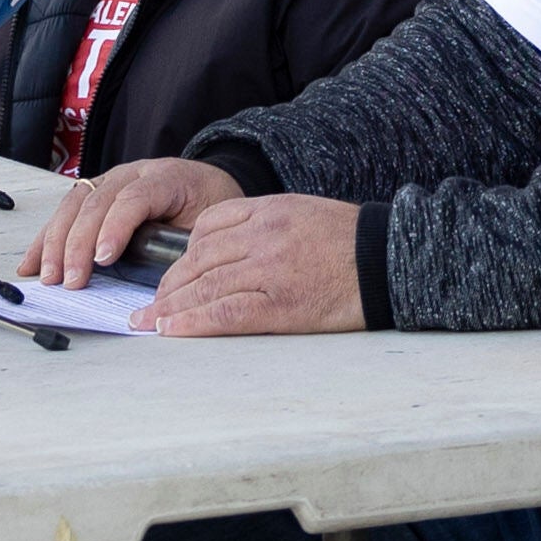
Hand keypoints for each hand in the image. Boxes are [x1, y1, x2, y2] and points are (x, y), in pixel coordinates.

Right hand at [27, 155, 237, 284]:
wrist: (206, 185)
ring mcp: (111, 180)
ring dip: (56, 243)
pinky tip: (32, 263)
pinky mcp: (95, 193)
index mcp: (167, 177)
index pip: (134, 198)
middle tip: (71, 281)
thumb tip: (158, 281)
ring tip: (50, 277)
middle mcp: (134, 173)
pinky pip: (65, 212)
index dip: (115, 228)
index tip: (102, 259)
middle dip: (78, 244)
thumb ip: (184, 244)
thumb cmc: (208, 206)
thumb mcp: (209, 223)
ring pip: (74, 205)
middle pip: (97, 202)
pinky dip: (45, 239)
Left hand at [147, 190, 366, 336]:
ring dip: (169, 308)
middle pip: (199, 259)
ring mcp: (270, 269)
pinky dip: (192, 323)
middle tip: (149, 307)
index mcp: (270, 209)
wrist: (392, 260)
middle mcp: (264, 235)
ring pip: (204, 286)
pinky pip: (224, 313)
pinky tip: (171, 331)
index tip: (171, 274)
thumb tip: (230, 251)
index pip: (208, 226)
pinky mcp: (279, 304)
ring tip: (148, 324)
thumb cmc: (352, 242)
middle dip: (168, 286)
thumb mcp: (306, 214)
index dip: (182, 254)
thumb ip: (267, 226)